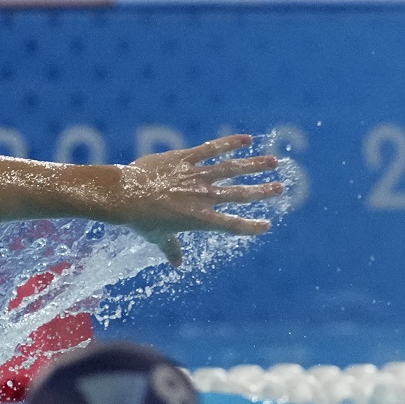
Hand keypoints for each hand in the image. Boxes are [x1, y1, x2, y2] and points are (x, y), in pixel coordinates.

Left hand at [121, 134, 283, 265]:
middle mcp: (202, 197)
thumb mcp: (158, 237)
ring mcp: (195, 176)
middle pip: (239, 194)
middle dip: (262, 191)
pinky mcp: (185, 159)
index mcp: (198, 219)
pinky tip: (247, 139)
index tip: (266, 225)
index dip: (250, 226)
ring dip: (254, 165)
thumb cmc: (139, 220)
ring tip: (274, 161)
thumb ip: (171, 248)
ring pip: (232, 168)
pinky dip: (229, 143)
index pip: (231, 225)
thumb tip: (177, 264)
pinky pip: (211, 149)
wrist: (123, 196)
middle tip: (281, 188)